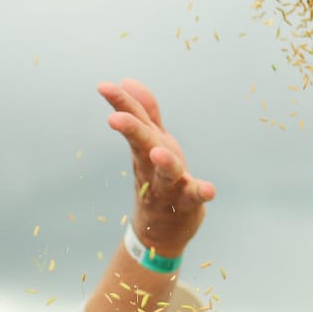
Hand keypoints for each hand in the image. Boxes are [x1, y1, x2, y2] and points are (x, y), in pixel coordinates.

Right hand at [98, 79, 215, 256]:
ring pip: (165, 173)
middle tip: (115, 119)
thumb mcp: (152, 142)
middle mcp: (153, 166)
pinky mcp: (187, 203)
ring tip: (159, 153)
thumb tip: (127, 81)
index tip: (103, 86)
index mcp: (146, 148)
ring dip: (164, 163)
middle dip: (131, 130)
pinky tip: (209, 189)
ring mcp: (168, 186)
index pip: (134, 120)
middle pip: (143, 144)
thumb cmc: (157, 179)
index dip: (120, 102)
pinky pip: (193, 197)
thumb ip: (146, 112)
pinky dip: (201, 193)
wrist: (161, 230)